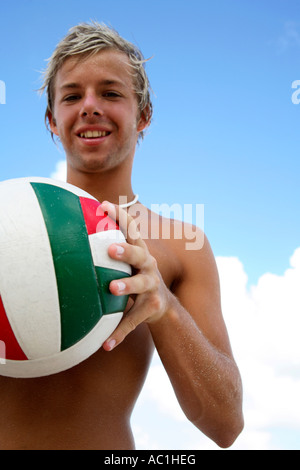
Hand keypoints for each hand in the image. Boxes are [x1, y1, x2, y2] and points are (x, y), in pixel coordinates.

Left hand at [100, 201, 170, 350]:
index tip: (104, 205)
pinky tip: (105, 345)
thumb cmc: (136, 278)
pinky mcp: (150, 309)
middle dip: (127, 249)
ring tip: (112, 288)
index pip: (133, 230)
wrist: (162, 306)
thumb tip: (80, 232)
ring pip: (140, 285)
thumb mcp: (130, 263)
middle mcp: (149, 267)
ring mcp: (152, 288)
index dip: (121, 216)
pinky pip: (132, 321)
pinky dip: (119, 333)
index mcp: (141, 253)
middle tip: (111, 248)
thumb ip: (113, 250)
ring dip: (127, 285)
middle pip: (141, 254)